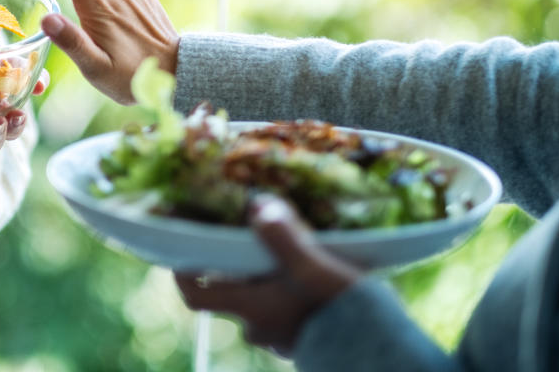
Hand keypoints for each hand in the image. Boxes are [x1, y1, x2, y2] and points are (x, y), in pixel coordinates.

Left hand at [174, 198, 360, 355]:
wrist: (378, 354)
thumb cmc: (338, 309)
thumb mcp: (311, 265)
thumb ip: (283, 235)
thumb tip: (258, 205)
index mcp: (249, 306)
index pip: (197, 295)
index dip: (183, 274)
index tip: (181, 252)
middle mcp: (258, 327)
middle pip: (231, 295)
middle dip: (237, 270)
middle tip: (248, 242)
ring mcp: (280, 339)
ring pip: (260, 306)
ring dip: (266, 284)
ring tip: (287, 257)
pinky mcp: (306, 343)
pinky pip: (285, 317)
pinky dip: (288, 298)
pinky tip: (310, 280)